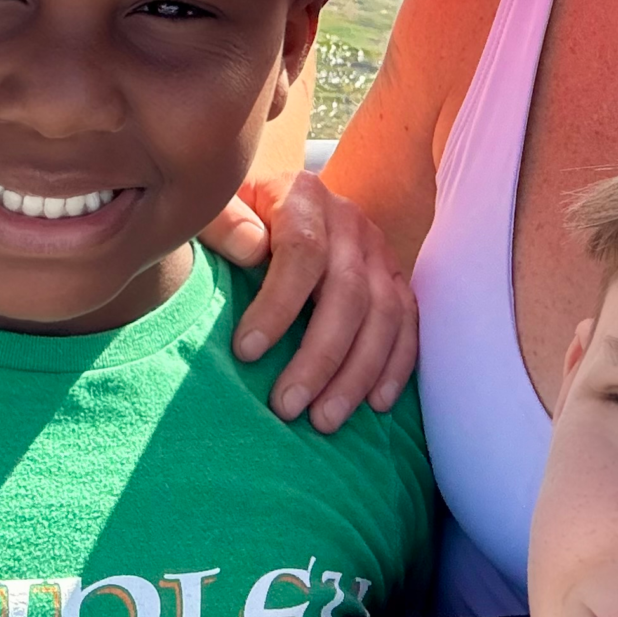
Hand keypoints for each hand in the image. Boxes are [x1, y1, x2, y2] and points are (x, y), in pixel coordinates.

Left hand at [202, 170, 417, 432]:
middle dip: (320, 356)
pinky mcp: (393, 281)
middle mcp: (350, 221)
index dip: (278, 304)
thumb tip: (252, 249)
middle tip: (286, 407)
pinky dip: (396, 365)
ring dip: (358, 372)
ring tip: (325, 420)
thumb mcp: (210, 207)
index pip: (303, 250)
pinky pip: (407, 324)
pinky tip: (376, 404)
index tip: (246, 352)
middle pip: (349, 291)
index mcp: (304, 196)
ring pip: (384, 315)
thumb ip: (221, 222)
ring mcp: (378, 252)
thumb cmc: (231, 218)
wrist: (266, 204)